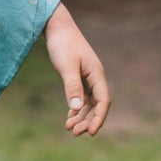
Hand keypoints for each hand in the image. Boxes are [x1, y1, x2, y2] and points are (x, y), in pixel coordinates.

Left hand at [43, 2, 109, 136]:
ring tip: (69, 128)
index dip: (99, 118)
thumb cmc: (63, 44)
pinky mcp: (78, 76)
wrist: (56, 27)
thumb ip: (72, 87)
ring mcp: (87, 77)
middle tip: (74, 133)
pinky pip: (81, 97)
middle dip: (87, 120)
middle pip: (96, 105)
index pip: (103, 101)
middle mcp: (95, 77)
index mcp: (97, 74)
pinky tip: (69, 117)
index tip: (92, 133)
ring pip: (88, 103)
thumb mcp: (66, 66)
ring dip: (81, 116)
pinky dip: (76, 108)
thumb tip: (77, 109)